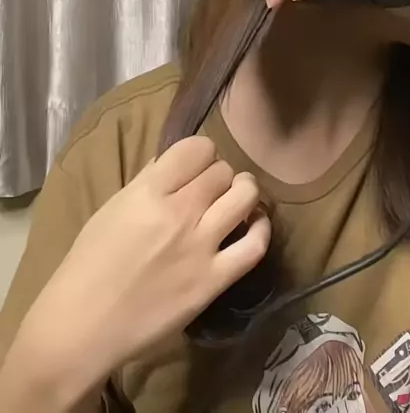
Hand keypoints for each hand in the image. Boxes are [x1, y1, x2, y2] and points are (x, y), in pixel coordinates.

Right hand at [0, 138, 269, 409]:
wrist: (84, 324)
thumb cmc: (89, 264)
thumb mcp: (112, 208)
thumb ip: (146, 181)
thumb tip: (175, 163)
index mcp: (149, 192)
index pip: (196, 148)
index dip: (201, 153)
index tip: (196, 166)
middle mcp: (179, 212)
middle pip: (222, 171)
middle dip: (219, 175)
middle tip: (212, 190)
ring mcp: (200, 246)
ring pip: (245, 197)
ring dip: (245, 192)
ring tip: (238, 198)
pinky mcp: (214, 280)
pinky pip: (254, 246)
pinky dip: (261, 229)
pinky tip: (254, 225)